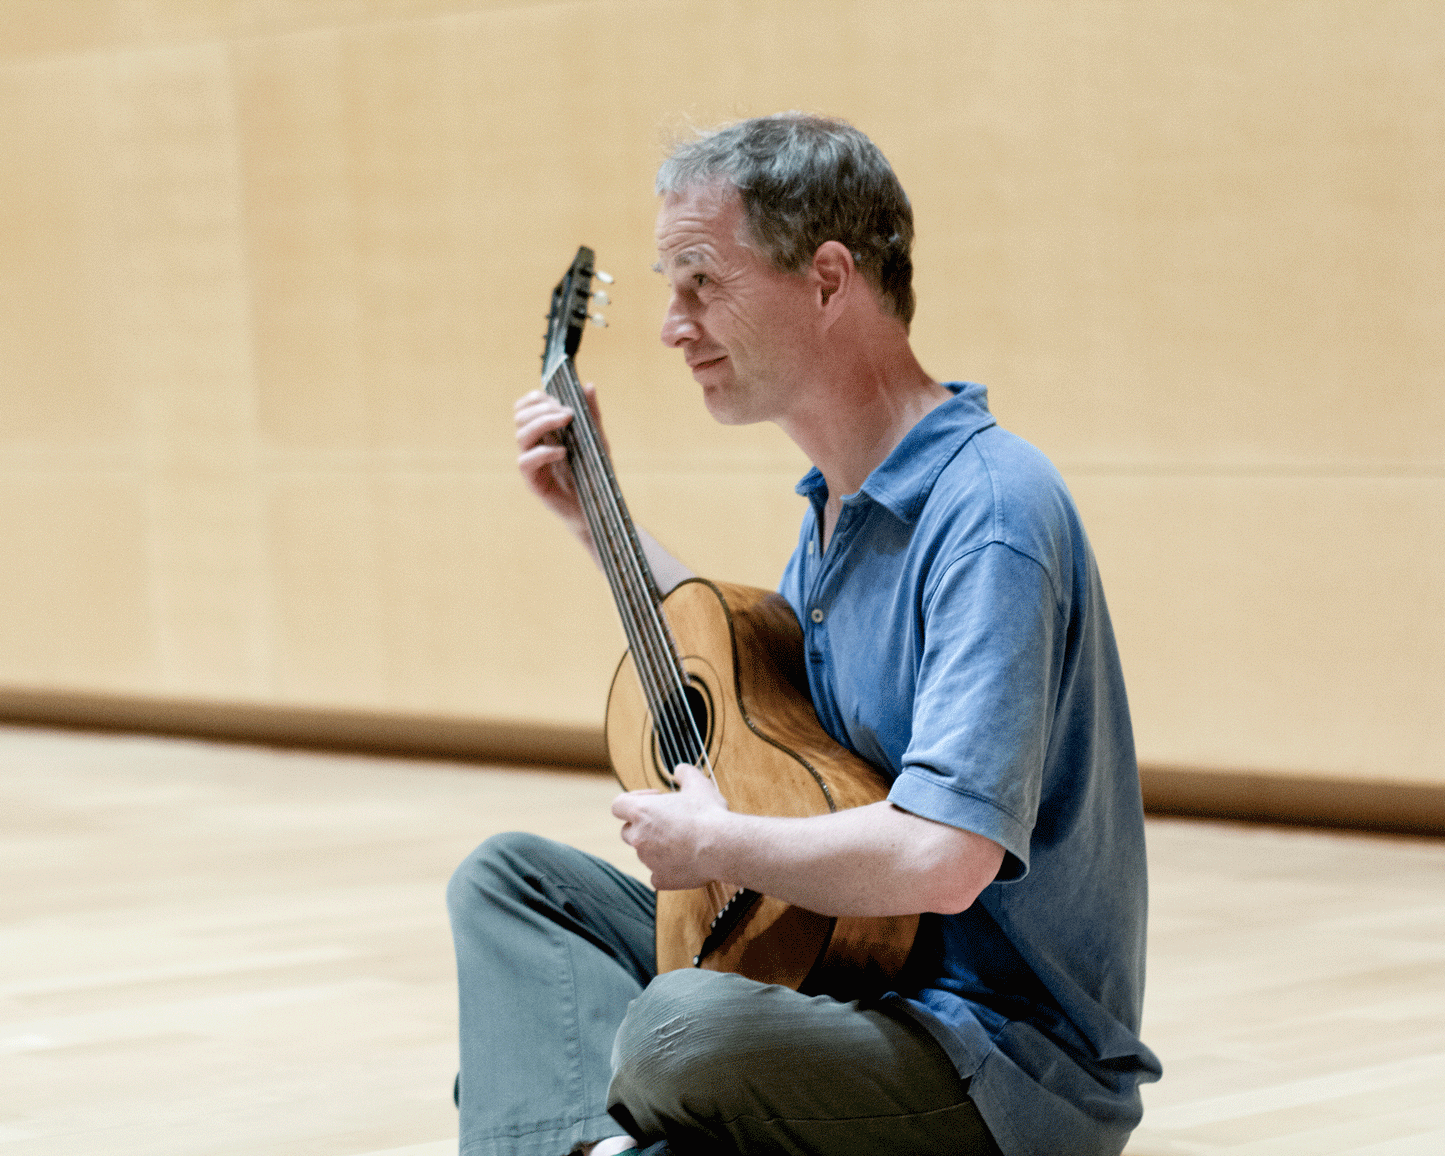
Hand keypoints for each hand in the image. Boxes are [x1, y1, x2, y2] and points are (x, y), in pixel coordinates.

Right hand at [513, 383, 609, 555]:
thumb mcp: (597, 439)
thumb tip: (588, 386)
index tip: (562, 401)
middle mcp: (534, 445)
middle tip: (567, 413)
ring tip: (567, 423)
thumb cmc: (595, 473)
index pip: (525, 406)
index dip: (538, 398)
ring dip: (543, 423)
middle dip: (543, 408)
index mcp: (544, 432)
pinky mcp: (534, 482)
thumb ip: (591, 414)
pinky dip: (543, 452)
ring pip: (521, 435)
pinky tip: (564, 452)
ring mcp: (532, 463)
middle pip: (520, 415)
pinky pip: (526, 461)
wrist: (598, 507)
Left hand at [611, 763, 730, 890]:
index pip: (618, 805)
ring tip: (683, 841)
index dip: (633, 800)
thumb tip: (679, 770)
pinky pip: (657, 875)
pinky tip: (683, 862)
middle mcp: (638, 837)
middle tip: (667, 821)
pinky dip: (667, 870)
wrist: (722, 847)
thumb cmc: (708, 814)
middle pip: (627, 831)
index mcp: (641, 811)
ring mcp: (648, 860)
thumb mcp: (698, 784)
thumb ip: (685, 773)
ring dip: (657, 847)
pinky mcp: (661, 879)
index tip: (654, 799)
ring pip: (644, 853)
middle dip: (643, 826)